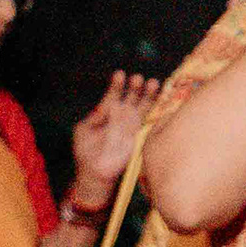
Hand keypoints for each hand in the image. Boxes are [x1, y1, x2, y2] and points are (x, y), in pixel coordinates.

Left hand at [66, 71, 154, 205]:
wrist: (94, 172)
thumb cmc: (86, 150)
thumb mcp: (84, 129)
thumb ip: (96, 116)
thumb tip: (109, 105)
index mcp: (108, 112)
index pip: (115, 95)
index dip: (118, 85)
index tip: (120, 74)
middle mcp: (122, 116)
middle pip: (132, 97)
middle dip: (136, 87)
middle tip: (138, 78)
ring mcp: (132, 126)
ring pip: (143, 107)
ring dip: (148, 95)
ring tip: (152, 83)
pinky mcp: (140, 137)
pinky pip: (150, 123)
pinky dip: (156, 111)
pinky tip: (161, 100)